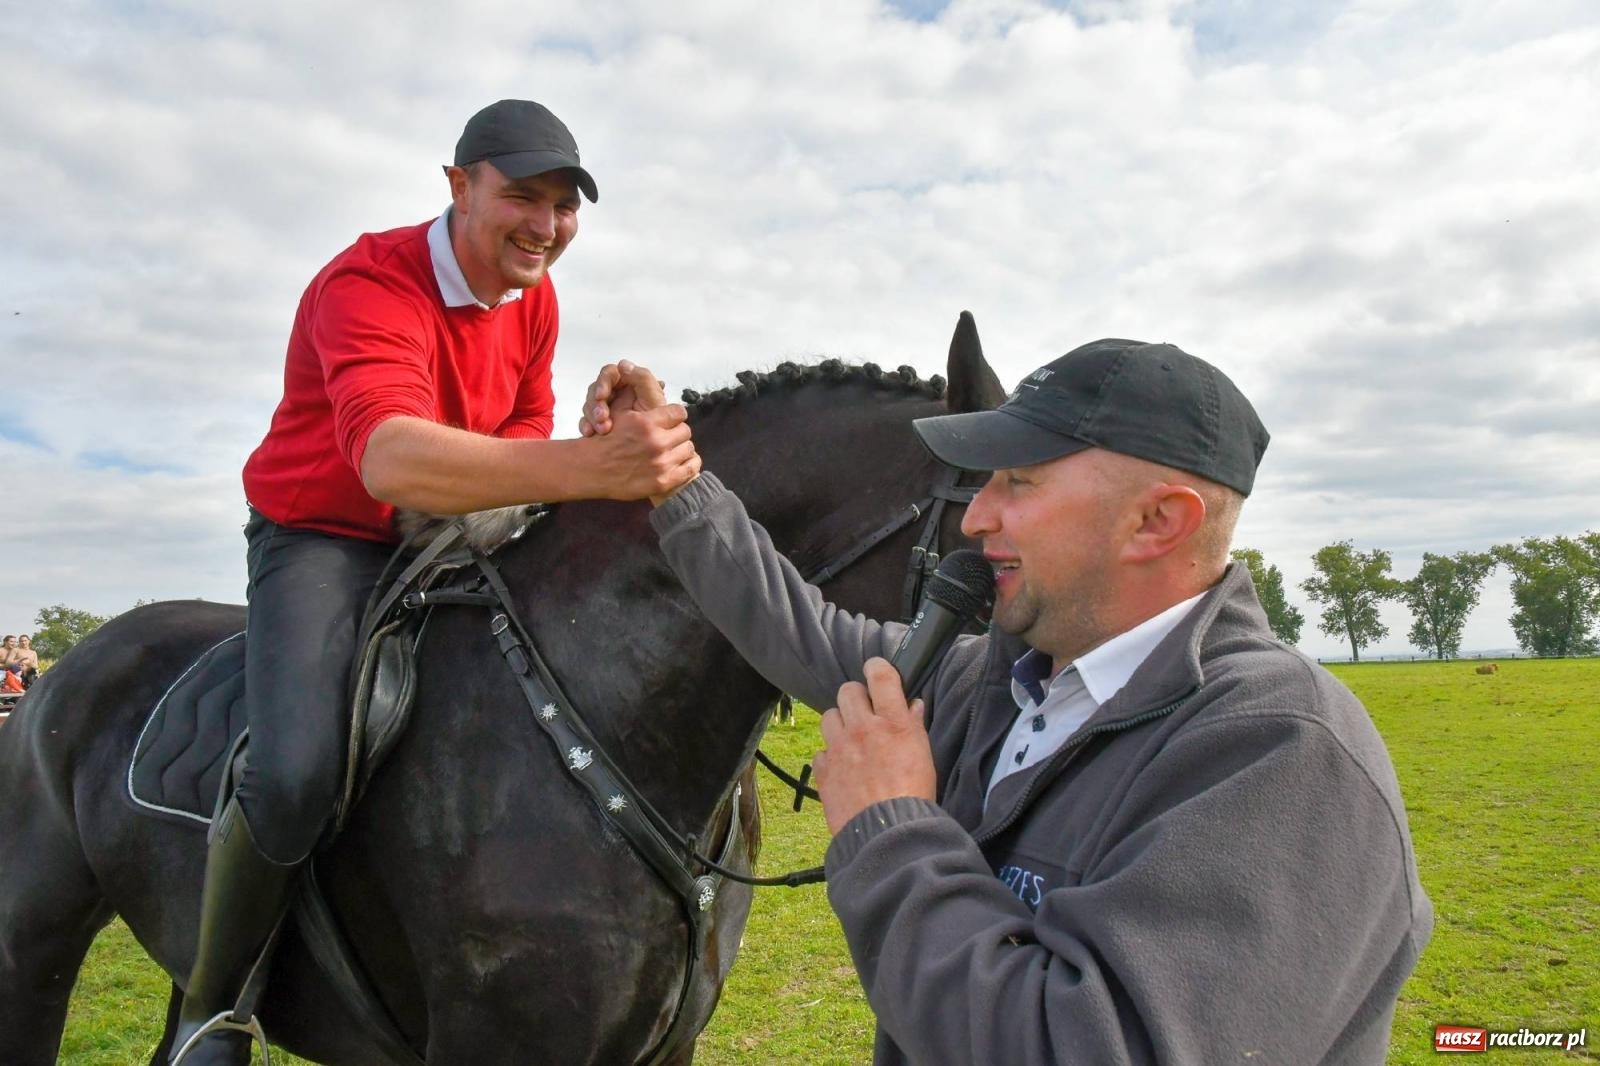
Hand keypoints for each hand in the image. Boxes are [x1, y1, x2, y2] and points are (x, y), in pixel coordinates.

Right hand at [578, 360, 668, 436]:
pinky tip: (590, 432)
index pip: (609, 374)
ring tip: (602, 429)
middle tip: (601, 417)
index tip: (602, 396)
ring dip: (592, 416)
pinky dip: (586, 425)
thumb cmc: (660, 423)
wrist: (653, 447)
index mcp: (628, 382)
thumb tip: (623, 364)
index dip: (603, 382)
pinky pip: (586, 420)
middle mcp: (615, 392)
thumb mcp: (654, 399)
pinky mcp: (598, 421)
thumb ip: (642, 378)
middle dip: (596, 403)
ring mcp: (605, 407)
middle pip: (596, 389)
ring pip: (589, 404)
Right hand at [586, 403, 701, 502]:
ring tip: (670, 449)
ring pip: (688, 448)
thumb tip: (655, 382)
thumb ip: (636, 397)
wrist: (591, 470)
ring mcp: (661, 464)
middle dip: (676, 432)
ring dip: (680, 448)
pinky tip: (678, 462)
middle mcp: (655, 443)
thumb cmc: (604, 441)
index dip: (674, 415)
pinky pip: (691, 468)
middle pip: (685, 431)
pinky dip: (688, 464)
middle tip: (668, 436)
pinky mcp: (664, 481)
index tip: (671, 420)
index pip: (679, 412)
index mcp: (646, 423)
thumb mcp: (617, 413)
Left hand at [813, 658, 935, 834]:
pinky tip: (843, 768)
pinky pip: (821, 750)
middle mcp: (863, 729)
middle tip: (865, 712)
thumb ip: (914, 726)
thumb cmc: (913, 797)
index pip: (880, 676)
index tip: (875, 668)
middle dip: (856, 697)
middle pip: (848, 690)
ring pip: (829, 716)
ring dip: (840, 723)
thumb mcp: (924, 756)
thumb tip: (913, 706)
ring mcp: (840, 748)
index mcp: (893, 722)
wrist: (888, 834)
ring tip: (851, 739)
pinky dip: (830, 756)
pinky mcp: (824, 770)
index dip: (876, 666)